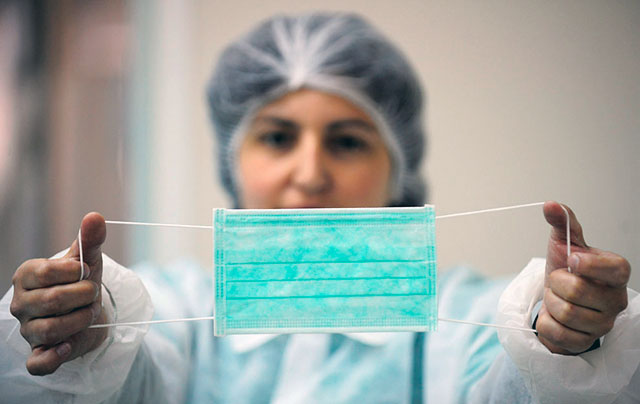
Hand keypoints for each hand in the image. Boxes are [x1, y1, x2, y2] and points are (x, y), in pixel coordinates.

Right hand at [10, 212, 107, 374]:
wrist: (88, 312)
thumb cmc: (81, 282)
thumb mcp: (88, 260)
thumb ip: (90, 240)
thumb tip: (94, 216)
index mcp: (27, 275)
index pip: (48, 272)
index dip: (76, 272)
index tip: (86, 272)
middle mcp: (20, 303)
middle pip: (52, 301)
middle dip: (83, 297)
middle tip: (92, 295)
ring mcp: (26, 330)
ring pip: (51, 330)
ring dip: (81, 320)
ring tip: (89, 313)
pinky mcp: (38, 354)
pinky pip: (38, 363)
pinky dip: (54, 357)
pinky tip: (69, 346)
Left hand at [536, 201, 629, 353]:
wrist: (555, 301)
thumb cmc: (565, 271)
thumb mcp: (563, 243)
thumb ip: (562, 222)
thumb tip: (550, 204)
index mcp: (615, 273)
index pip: (616, 268)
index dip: (590, 264)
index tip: (571, 260)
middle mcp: (616, 299)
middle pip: (577, 291)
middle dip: (556, 284)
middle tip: (558, 283)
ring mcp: (603, 324)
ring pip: (566, 313)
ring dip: (551, 303)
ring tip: (557, 299)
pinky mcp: (586, 343)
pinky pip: (557, 333)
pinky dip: (547, 323)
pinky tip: (555, 318)